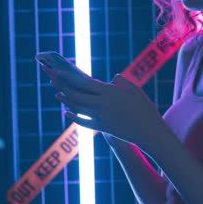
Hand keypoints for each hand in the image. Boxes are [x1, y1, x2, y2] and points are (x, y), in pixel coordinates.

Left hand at [44, 67, 165, 150]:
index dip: (69, 77)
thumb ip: (124, 82)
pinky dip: (74, 117)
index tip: (59, 71)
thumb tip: (114, 77)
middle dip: (63, 86)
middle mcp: (103, 103)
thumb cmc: (146, 110)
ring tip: (57, 94)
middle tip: (53, 80)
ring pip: (78, 107)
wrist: (149, 132)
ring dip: (66, 100)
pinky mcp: (102, 128)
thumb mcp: (136, 91)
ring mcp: (101, 116)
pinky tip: (67, 112)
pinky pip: (84, 121)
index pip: (85, 82)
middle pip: (77, 94)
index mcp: (111, 92)